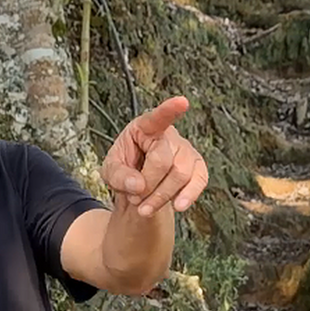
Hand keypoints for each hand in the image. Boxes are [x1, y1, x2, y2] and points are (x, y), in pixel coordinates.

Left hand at [100, 97, 208, 220]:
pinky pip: (199, 180)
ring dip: (160, 196)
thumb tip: (138, 186)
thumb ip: (119, 176)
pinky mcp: (197, 167)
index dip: (169, 110)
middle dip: (147, 185)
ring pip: (180, 174)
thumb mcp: (110, 171)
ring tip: (143, 208)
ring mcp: (186, 150)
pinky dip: (188, 195)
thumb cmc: (124, 167)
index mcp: (145, 127)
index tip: (181, 102)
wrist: (138, 184)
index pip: (157, 118)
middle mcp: (169, 136)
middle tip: (134, 199)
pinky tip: (178, 206)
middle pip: (163, 161)